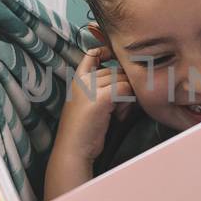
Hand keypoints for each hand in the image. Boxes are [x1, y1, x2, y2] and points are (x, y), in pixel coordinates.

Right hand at [55, 46, 133, 164]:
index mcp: (77, 79)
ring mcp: (91, 87)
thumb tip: (125, 80)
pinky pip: (125, 89)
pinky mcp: (101, 97)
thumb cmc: (83, 130)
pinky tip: (118, 115)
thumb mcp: (87, 103)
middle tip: (118, 108)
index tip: (114, 58)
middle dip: (122, 86)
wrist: (73, 148)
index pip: (92, 54)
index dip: (106, 51)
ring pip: (122, 80)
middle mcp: (83, 80)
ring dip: (126, 96)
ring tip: (117, 113)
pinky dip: (127, 103)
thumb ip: (100, 89)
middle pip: (115, 70)